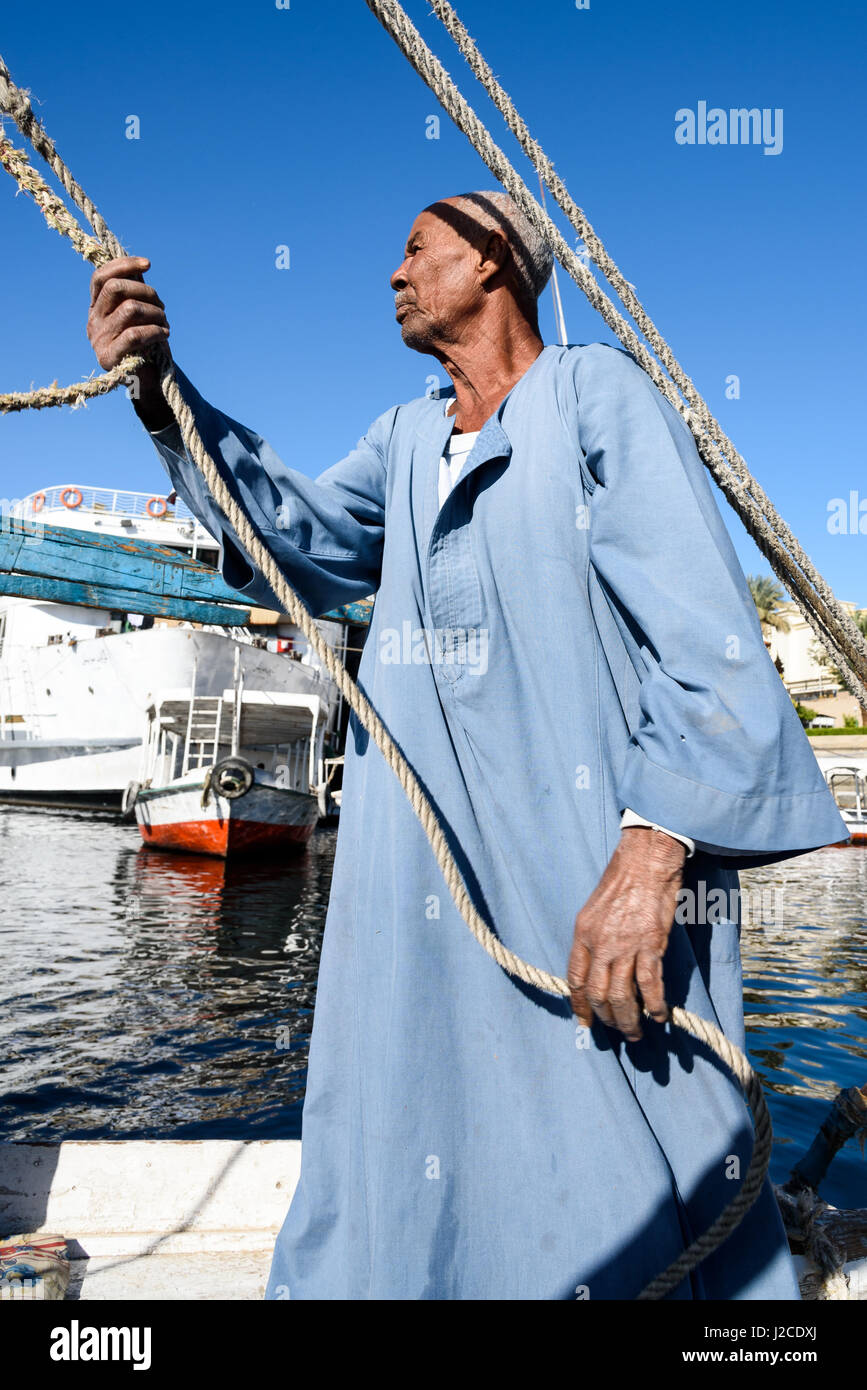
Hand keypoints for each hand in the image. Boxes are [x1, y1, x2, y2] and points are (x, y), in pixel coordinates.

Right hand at [87, 255, 173, 429]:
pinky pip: (134, 334)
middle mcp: (93, 321)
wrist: (149, 381)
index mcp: (96, 307)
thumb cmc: (147, 344)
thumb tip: (139, 267)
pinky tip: (164, 334)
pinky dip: (155, 331)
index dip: (124, 265)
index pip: (101, 276)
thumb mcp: (142, 313)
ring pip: (129, 309)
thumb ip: (136, 291)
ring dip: (156, 313)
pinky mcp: (108, 358)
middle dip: (146, 291)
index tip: (148, 265)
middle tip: (162, 305)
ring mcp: (98, 340)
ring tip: (165, 324)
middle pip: (115, 288)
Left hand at [567, 826, 684, 1041]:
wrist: (646, 861)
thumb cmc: (623, 880)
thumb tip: (599, 965)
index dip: (579, 1005)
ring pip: (622, 997)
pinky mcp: (650, 946)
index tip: (586, 1022)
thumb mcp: (595, 909)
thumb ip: (594, 937)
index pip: (574, 979)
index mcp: (582, 934)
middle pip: (597, 994)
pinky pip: (650, 986)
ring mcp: (625, 947)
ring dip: (628, 1021)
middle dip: (606, 1019)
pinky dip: (656, 1006)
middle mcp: (600, 944)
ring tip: (636, 1033)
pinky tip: (660, 1016)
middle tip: (616, 1031)